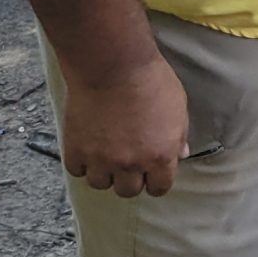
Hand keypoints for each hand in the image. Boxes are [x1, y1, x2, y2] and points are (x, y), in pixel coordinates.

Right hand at [60, 53, 189, 197]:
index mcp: (161, 156)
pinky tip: (88, 147)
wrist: (113, 65)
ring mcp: (101, 159)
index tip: (152, 173)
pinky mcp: (76, 150)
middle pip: (129, 191)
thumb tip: (180, 154)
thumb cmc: (150, 80)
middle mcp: (131, 164)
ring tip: (106, 154)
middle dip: (130, 178)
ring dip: (104, 172)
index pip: (160, 188)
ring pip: (100, 184)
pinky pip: (77, 170)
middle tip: (128, 161)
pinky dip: (82, 162)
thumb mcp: (178, 107)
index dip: (156, 180)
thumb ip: (179, 136)